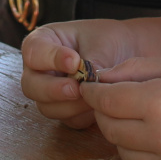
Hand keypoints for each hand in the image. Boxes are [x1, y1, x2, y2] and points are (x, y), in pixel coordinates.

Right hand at [20, 18, 140, 129]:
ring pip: (48, 108)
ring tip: (95, 96)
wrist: (129, 52)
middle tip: (75, 89)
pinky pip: (69, 120)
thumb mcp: (102, 43)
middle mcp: (40, 70)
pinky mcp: (67, 111)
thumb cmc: (110, 39)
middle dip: (52, 90)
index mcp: (43, 42)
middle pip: (31, 86)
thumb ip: (90, 61)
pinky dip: (84, 115)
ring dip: (71, 106)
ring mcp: (51, 93)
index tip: (74, 61)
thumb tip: (85, 83)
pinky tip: (99, 105)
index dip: (50, 59)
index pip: (34, 52)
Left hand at [80, 57, 160, 159]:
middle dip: (107, 114)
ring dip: (126, 138)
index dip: (93, 93)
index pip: (105, 101)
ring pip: (123, 155)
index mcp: (159, 101)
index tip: (90, 89)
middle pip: (109, 129)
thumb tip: (98, 80)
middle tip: (119, 103)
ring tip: (148, 123)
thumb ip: (133, 70)